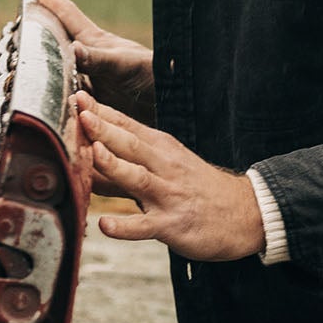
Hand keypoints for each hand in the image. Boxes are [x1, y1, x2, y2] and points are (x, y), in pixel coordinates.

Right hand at [19, 0, 155, 122]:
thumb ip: (98, 58)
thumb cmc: (153, 78)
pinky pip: (63, 102)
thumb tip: (71, 49)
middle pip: (51, 41)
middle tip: (11, 25)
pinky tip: (39, 108)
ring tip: (15, 67)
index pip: (64, 12)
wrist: (170, 106)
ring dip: (35, 71)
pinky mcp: (88, 106)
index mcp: (93, 42)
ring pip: (52, 72)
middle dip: (30, 31)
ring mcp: (86, 82)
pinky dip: (51, 104)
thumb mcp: (124, 65)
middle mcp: (85, 60)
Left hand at [79, 98, 265, 261]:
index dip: (102, 111)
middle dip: (105, 129)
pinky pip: (146, 226)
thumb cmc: (197, 188)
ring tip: (93, 154)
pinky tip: (105, 225)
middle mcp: (164, 167)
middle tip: (81, 113)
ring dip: (115, 166)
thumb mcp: (167, 166)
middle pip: (131, 144)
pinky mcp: (173, 225)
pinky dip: (125, 227)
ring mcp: (168, 196)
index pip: (128, 125)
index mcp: (161, 149)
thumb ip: (125, 163)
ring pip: (138, 178)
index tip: (77, 96)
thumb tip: (83, 158)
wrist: (246, 214)